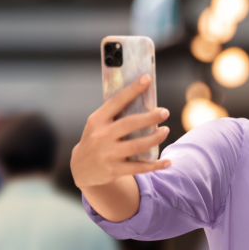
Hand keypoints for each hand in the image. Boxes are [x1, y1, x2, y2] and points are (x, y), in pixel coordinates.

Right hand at [71, 75, 171, 189]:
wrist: (81, 168)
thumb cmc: (96, 139)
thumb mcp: (98, 124)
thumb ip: (116, 115)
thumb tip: (144, 100)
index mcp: (97, 120)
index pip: (116, 101)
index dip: (132, 90)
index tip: (147, 79)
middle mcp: (101, 136)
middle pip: (129, 124)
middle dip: (149, 118)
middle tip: (165, 112)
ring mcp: (107, 154)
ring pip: (136, 145)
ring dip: (154, 138)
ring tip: (165, 131)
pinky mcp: (113, 170)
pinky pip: (138, 167)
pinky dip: (155, 165)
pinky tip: (167, 162)